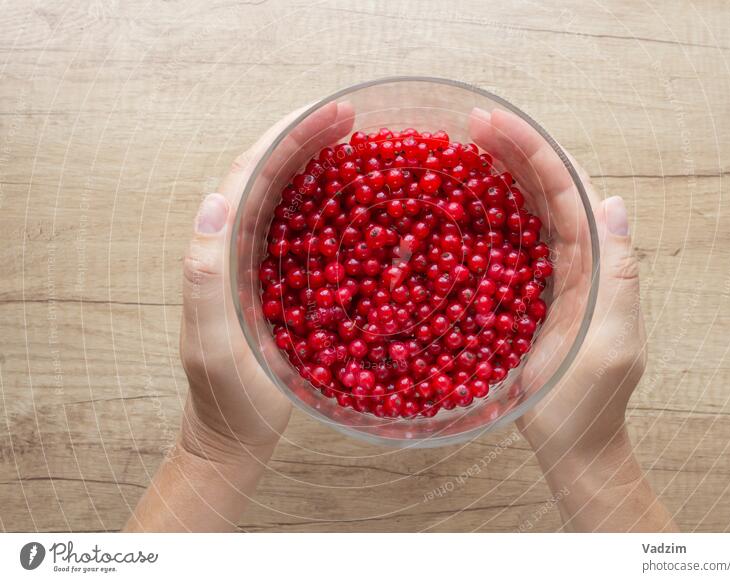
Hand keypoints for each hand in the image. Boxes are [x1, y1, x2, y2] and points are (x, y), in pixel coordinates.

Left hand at [179, 101, 355, 463]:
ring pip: (292, 200)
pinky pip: (310, 235)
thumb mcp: (210, 345)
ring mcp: (264, 266)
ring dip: (321, 165)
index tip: (328, 112)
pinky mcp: (286, 287)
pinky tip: (364, 203)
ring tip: (361, 143)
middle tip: (353, 116)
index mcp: (220, 251)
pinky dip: (333, 209)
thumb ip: (204, 280)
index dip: (286, 136)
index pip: (248, 176)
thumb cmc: (225, 398)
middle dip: (309, 139)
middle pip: (272, 176)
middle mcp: (240, 248)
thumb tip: (211, 203)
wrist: (236, 437)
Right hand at [469, 107, 642, 461]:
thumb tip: (616, 203)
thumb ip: (618, 275)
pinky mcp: (519, 298)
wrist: (572, 444)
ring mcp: (545, 278)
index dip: (534, 152)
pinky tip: (454, 207)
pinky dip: (481, 222)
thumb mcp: (612, 340)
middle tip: (468, 123)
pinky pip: (501, 249)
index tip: (495, 123)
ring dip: (494, 178)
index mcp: (596, 263)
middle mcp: (572, 261)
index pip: (567, 192)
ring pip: (520, 214)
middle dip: (510, 153)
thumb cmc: (590, 400)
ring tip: (459, 149)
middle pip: (541, 193)